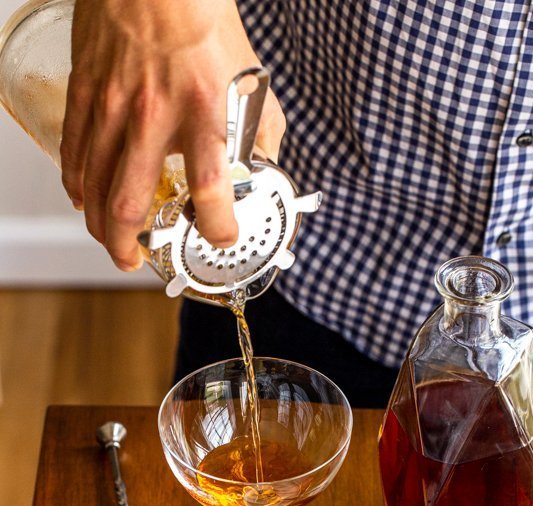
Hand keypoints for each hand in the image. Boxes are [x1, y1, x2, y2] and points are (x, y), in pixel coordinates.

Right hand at [61, 0, 284, 270]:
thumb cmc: (200, 15)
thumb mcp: (248, 75)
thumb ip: (261, 127)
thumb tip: (266, 161)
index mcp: (203, 112)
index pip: (210, 188)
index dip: (216, 225)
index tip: (222, 237)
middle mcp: (154, 116)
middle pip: (130, 201)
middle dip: (129, 245)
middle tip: (135, 262)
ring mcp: (113, 107)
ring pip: (95, 185)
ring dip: (99, 224)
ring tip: (110, 242)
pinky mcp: (86, 92)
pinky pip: (75, 150)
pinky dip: (77, 182)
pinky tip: (83, 198)